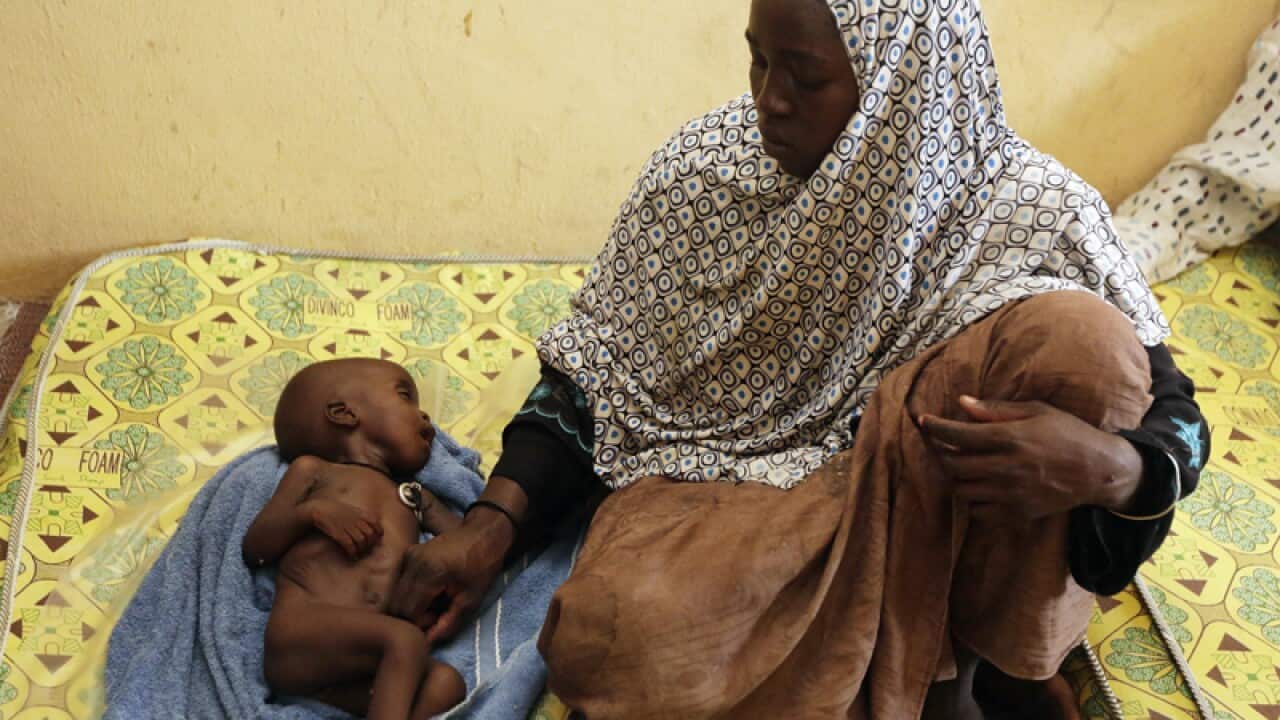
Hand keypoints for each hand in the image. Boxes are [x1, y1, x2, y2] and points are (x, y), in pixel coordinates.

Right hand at [305, 498, 381, 557]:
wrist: (319, 509)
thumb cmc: (336, 510)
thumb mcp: (351, 509)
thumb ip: (362, 516)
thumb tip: (374, 526)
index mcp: (359, 512)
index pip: (375, 522)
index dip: (378, 531)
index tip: (377, 538)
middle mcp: (354, 518)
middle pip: (369, 533)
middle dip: (370, 543)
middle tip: (367, 548)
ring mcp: (346, 525)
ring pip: (361, 540)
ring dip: (361, 549)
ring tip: (359, 553)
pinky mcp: (337, 532)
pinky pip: (349, 544)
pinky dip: (352, 552)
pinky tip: (352, 555)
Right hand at [388, 509, 514, 643]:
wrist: (483, 534)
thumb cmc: (482, 566)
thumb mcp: (471, 599)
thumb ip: (448, 623)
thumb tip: (428, 642)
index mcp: (429, 572)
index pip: (407, 612)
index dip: (419, 625)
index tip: (437, 623)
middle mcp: (412, 562)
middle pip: (397, 604)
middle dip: (413, 616)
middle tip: (437, 614)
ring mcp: (408, 556)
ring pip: (397, 594)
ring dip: (412, 605)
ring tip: (436, 603)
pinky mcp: (408, 554)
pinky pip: (402, 582)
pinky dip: (412, 593)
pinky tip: (432, 592)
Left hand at [919, 396, 1143, 522]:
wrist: (1099, 471)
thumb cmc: (1067, 433)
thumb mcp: (1036, 411)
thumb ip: (995, 409)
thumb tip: (961, 402)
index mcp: (1010, 438)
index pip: (958, 434)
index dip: (935, 427)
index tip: (924, 421)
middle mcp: (1006, 467)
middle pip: (953, 464)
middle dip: (941, 453)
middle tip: (941, 445)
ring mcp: (1011, 494)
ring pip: (961, 489)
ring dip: (956, 476)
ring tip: (962, 465)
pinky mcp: (1017, 513)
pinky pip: (978, 512)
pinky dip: (972, 499)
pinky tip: (980, 487)